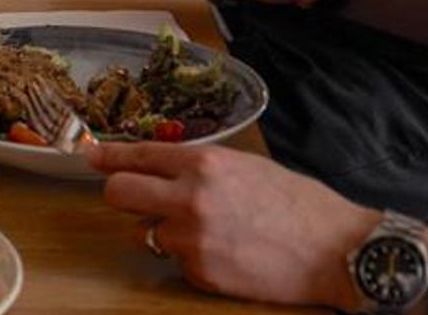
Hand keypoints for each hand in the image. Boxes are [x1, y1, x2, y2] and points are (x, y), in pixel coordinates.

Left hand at [88, 142, 377, 311]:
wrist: (338, 251)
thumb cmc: (298, 204)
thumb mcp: (245, 167)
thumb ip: (198, 167)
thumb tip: (160, 167)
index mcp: (203, 163)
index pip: (137, 156)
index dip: (108, 157)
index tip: (90, 156)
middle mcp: (190, 198)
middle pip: (118, 195)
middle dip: (119, 194)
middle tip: (132, 198)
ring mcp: (191, 239)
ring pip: (143, 233)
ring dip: (159, 231)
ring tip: (201, 231)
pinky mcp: (199, 272)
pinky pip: (174, 261)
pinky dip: (189, 258)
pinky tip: (222, 253)